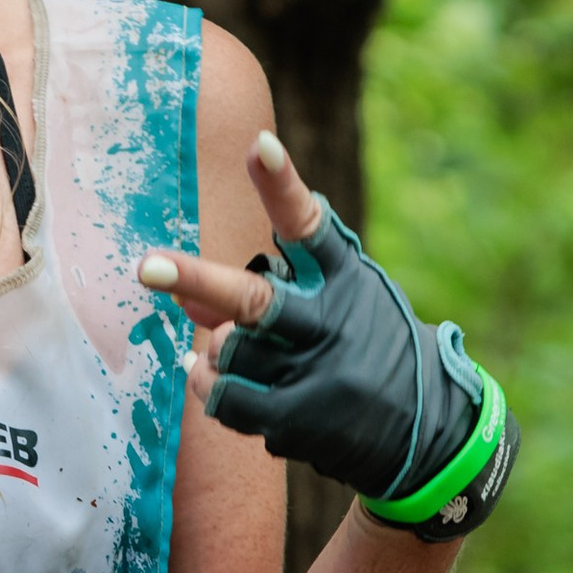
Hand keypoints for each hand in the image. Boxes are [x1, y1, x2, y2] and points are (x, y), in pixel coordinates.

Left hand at [137, 130, 515, 538]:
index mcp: (341, 274)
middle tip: (147, 266)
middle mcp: (329, 319)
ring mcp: (315, 373)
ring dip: (216, 351)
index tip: (260, 146)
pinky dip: (209, 386)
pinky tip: (216, 379)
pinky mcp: (300, 419)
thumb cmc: (360, 344)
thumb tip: (181, 298)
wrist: (426, 426)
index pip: (306, 222)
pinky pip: (224, 398)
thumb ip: (255, 291)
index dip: (280, 184)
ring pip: (225, 351)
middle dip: (198, 280)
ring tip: (238, 355)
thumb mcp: (328, 302)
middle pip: (252, 300)